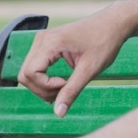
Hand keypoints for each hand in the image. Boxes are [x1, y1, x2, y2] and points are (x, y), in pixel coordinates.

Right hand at [16, 8, 130, 116]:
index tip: (66, 85)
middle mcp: (41, 40)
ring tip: (66, 87)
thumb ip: (72, 91)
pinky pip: (35, 66)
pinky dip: (45, 79)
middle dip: (42, 90)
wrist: (112, 23)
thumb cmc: (104, 43)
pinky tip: (62, 82)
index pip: (30, 73)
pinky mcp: (45, 44)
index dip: (45, 87)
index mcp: (50, 43)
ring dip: (43, 86)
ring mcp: (41, 41)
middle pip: (25, 74)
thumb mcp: (89, 70)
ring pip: (28, 72)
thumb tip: (58, 113)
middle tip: (66, 91)